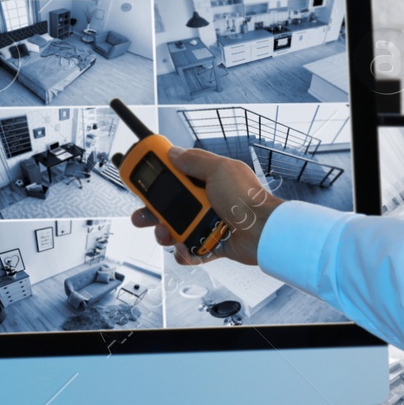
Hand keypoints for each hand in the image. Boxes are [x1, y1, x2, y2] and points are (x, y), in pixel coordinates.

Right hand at [130, 146, 282, 266]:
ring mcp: (206, 223)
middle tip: (142, 216)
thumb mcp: (218, 170)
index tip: (140, 180)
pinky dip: (185, 252)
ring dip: (166, 234)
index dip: (156, 178)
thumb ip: (194, 161)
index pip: (174, 176)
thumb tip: (174, 152)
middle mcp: (204, 201)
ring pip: (174, 230)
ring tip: (167, 234)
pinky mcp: (210, 243)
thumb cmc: (246, 199)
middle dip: (151, 212)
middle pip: (168, 206)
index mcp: (205, 180)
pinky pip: (189, 250)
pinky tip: (186, 248)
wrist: (262, 231)